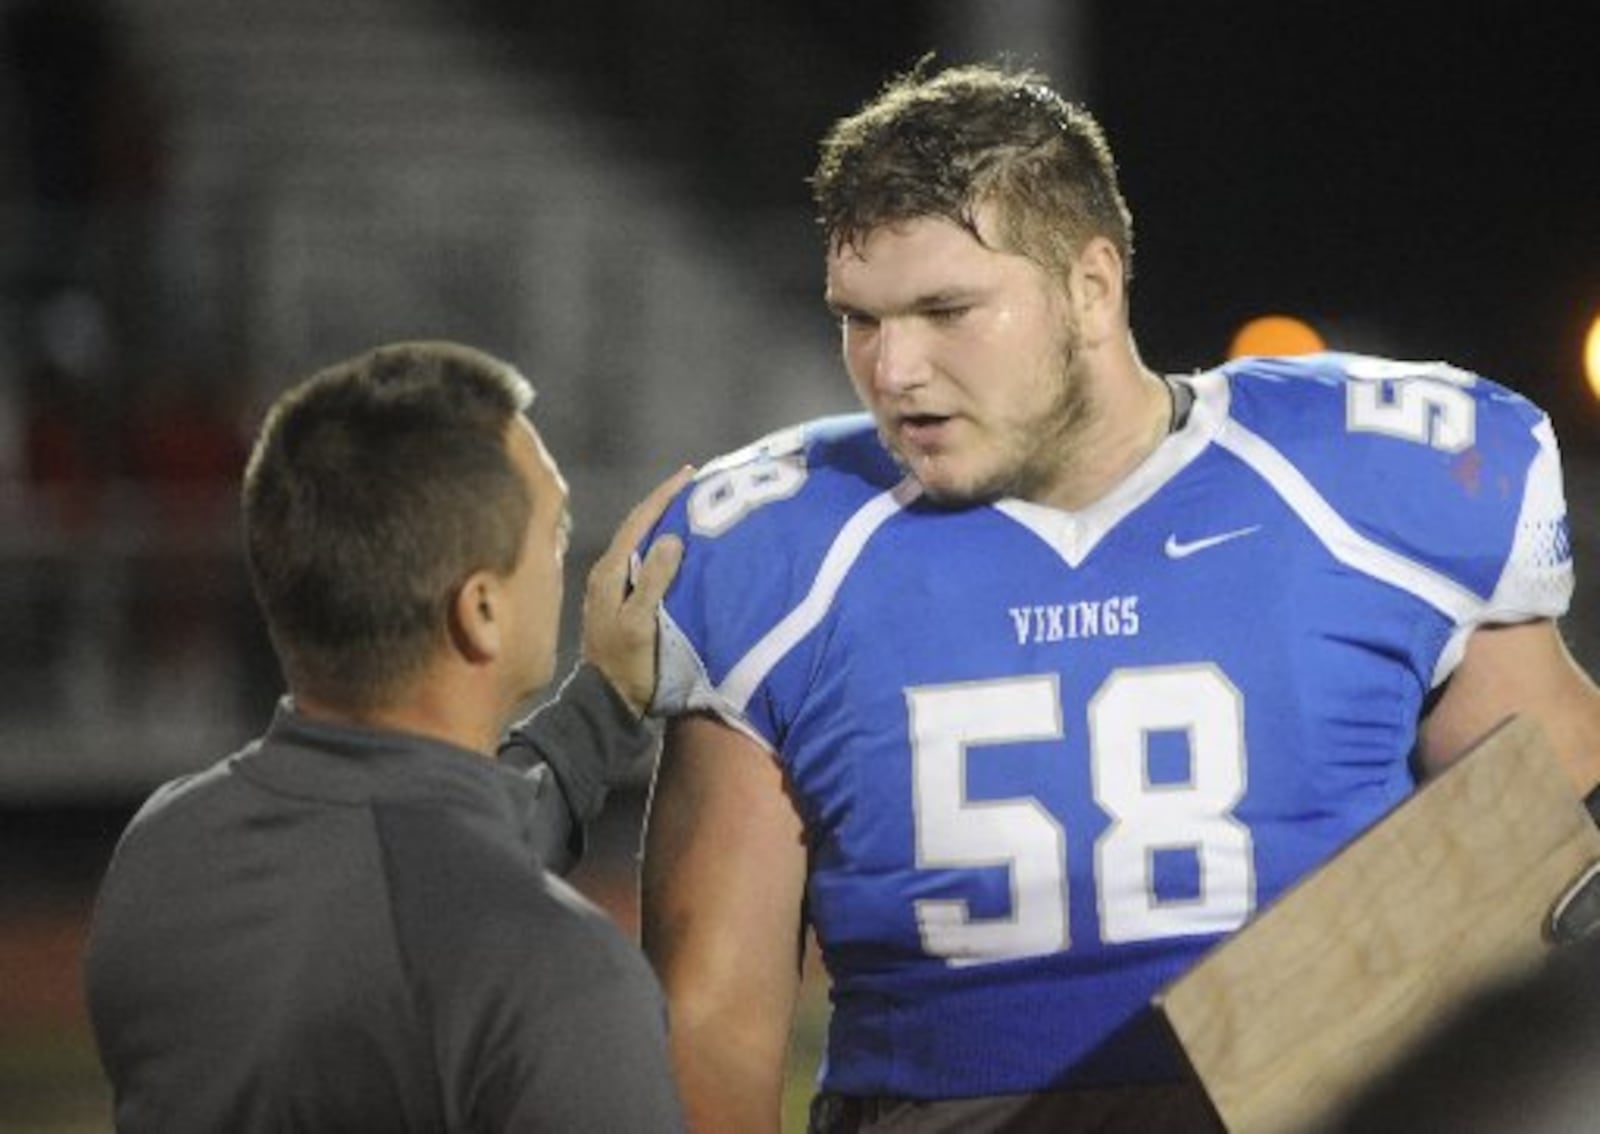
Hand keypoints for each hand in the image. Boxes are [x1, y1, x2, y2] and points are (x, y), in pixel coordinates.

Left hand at [581, 465, 691, 716]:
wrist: (608, 701)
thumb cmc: (626, 665)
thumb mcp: (640, 624)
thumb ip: (653, 581)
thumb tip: (671, 538)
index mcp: (610, 572)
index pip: (639, 521)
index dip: (664, 495)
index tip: (690, 474)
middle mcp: (607, 572)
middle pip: (638, 525)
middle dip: (665, 502)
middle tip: (695, 483)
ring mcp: (613, 586)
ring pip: (640, 540)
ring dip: (664, 521)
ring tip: (691, 507)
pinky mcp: (621, 599)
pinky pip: (643, 559)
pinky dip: (662, 544)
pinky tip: (679, 546)